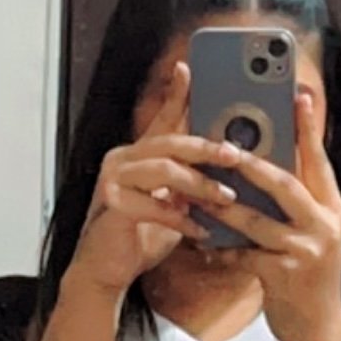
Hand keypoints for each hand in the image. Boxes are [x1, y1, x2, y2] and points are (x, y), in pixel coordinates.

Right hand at [70, 63, 241, 296]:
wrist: (104, 272)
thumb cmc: (139, 239)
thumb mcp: (173, 206)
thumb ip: (190, 188)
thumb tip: (225, 177)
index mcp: (138, 156)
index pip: (161, 120)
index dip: (175, 94)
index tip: (189, 68)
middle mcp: (122, 160)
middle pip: (170, 142)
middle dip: (207, 147)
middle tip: (236, 154)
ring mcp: (114, 179)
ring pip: (165, 169)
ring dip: (200, 185)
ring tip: (225, 198)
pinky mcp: (111, 203)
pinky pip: (154, 204)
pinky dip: (181, 219)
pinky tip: (200, 232)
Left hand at [201, 94, 340, 340]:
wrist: (318, 331)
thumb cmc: (307, 279)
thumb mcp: (312, 236)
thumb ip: (298, 205)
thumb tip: (266, 168)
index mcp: (331, 209)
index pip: (319, 161)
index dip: (309, 127)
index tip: (299, 92)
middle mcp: (324, 226)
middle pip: (286, 183)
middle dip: (253, 162)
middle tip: (226, 145)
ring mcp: (305, 251)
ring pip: (257, 219)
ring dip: (223, 206)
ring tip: (198, 192)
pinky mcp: (284, 275)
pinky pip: (243, 254)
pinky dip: (221, 248)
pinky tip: (202, 243)